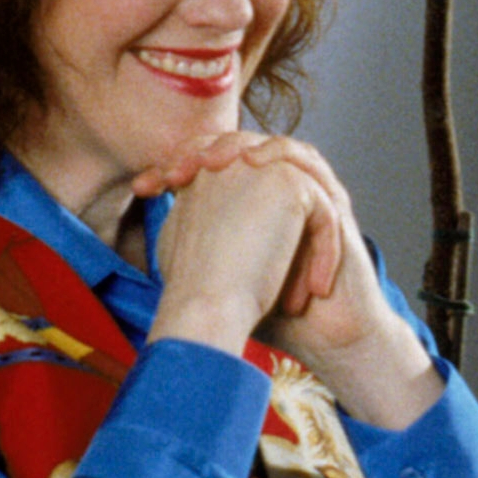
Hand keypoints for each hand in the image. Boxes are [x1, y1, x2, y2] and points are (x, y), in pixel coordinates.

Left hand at [138, 136, 437, 426]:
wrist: (317, 333)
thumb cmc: (267, 307)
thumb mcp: (214, 270)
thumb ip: (188, 236)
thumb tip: (143, 212)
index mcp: (246, 196)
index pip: (206, 161)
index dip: (174, 165)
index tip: (143, 188)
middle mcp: (278, 187)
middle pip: (238, 144)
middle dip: (203, 151)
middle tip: (176, 172)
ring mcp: (308, 191)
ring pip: (280, 146)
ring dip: (247, 150)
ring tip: (214, 167)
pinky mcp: (335, 203)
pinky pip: (314, 173)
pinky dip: (287, 176)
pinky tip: (262, 182)